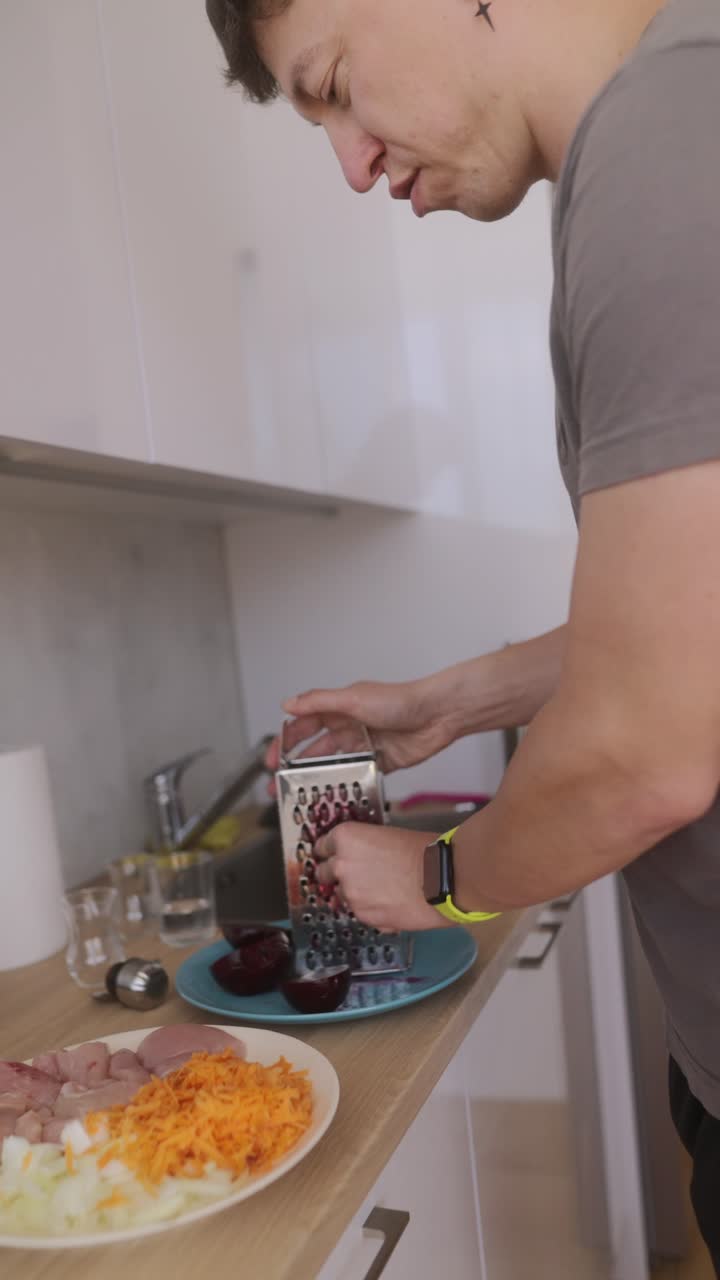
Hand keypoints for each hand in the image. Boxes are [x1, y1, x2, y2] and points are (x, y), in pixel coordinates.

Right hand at [264, 676, 460, 787]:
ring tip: (301, 796)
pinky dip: (344, 785)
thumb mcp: (353, 699)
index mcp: (339, 708)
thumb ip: (319, 703)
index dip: (286, 741)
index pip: (304, 724)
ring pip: (333, 765)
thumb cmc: (401, 700)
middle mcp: (350, 727)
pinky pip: (357, 776)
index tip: (272, 759)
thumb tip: (288, 704)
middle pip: (315, 749)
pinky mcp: (380, 762)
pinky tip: (334, 796)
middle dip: (294, 767)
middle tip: (279, 785)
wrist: (438, 715)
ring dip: (316, 779)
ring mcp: (364, 745)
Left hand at [312, 824, 447, 931]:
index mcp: (346, 838)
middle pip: (322, 873)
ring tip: (382, 890)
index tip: (330, 856)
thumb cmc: (423, 852)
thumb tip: (358, 858)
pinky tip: (391, 902)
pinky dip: (371, 910)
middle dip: (333, 875)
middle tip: (353, 875)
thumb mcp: (387, 836)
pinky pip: (360, 912)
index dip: (328, 852)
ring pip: (342, 896)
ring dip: (355, 894)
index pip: (322, 846)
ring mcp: (350, 894)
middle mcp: (341, 866)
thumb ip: (363, 848)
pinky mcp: (364, 916)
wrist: (441, 878)